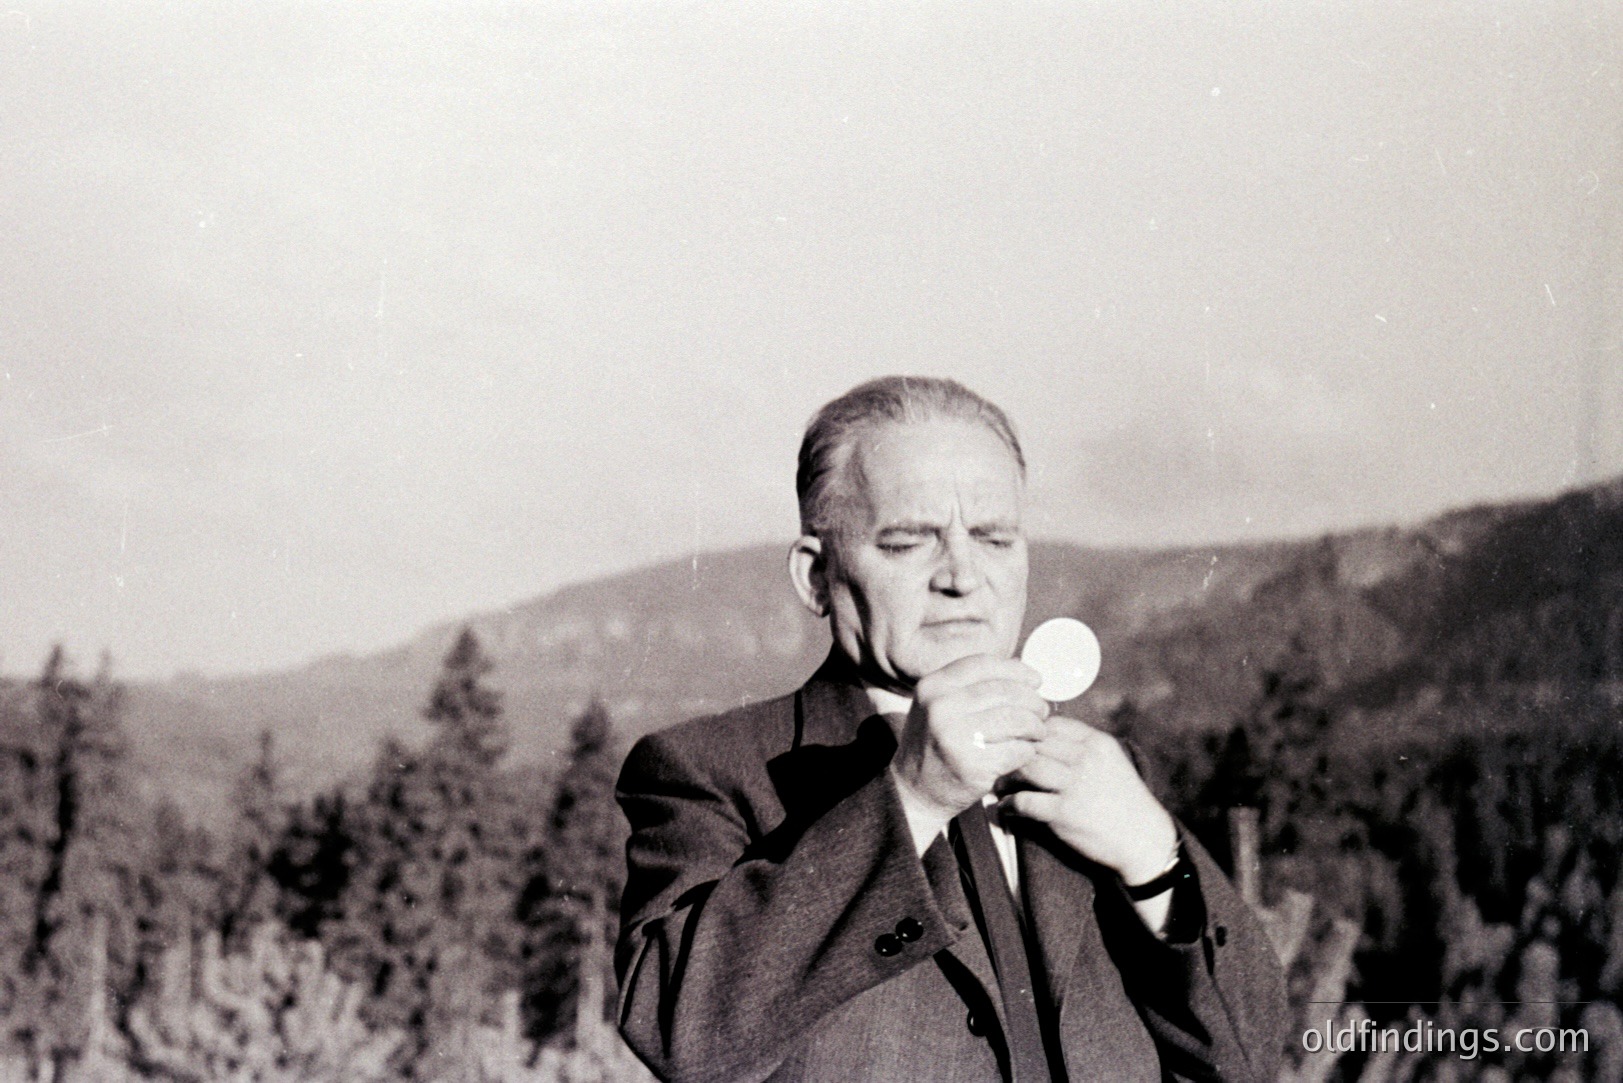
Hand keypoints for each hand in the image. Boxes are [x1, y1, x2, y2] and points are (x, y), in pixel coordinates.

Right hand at [891, 655, 1048, 831]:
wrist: (914, 793)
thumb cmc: (935, 745)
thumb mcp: (938, 706)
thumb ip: (970, 686)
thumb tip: (1020, 667)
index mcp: (932, 686)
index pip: (985, 664)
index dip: (1016, 670)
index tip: (1036, 681)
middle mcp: (940, 707)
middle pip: (1005, 691)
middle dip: (1032, 701)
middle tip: (1041, 711)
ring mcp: (955, 736)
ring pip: (1016, 720)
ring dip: (1035, 726)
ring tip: (1037, 732)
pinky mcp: (972, 765)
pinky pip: (1017, 750)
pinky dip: (1028, 751)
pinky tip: (1025, 752)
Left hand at [999, 717, 1178, 884]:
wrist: (1144, 840)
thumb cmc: (1123, 800)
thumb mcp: (1111, 762)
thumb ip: (1082, 746)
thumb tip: (1042, 735)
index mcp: (1097, 743)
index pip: (1051, 724)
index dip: (1030, 734)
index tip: (1018, 745)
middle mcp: (1086, 759)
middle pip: (1034, 743)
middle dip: (1014, 752)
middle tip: (1000, 763)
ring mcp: (1075, 785)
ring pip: (1025, 767)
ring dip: (1007, 776)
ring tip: (1001, 784)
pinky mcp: (1065, 813)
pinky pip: (1024, 801)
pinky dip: (1009, 804)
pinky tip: (1007, 808)